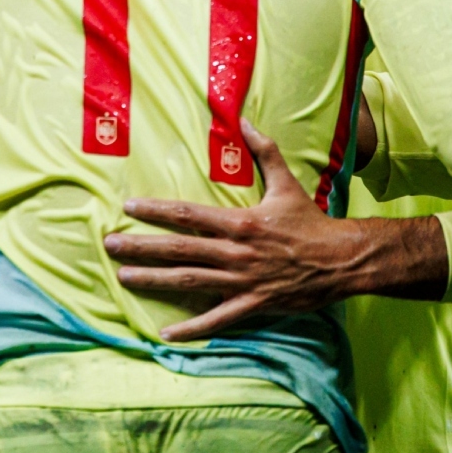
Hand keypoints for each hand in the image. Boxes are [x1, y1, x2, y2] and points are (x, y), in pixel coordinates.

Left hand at [106, 122, 366, 340]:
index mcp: (239, 223)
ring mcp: (242, 282)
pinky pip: (217, 319)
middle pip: (179, 249)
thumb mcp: (286, 183)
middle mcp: (235, 253)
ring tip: (124, 278)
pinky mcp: (253, 305)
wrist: (341, 261)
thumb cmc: (310, 222)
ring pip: (189, 281)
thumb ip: (264, 151)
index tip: (128, 208)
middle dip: (141, 247)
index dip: (156, 211)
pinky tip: (166, 332)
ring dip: (154, 280)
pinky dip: (192, 328)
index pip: (188, 215)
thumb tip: (245, 120)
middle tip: (110, 245)